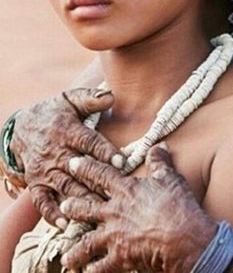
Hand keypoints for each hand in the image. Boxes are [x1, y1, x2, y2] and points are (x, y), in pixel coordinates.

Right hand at [10, 88, 122, 228]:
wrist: (22, 125)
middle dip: (98, 182)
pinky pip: (42, 201)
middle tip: (117, 194)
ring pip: (66, 187)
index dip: (106, 152)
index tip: (121, 162)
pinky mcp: (35, 182)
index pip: (90, 142)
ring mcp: (45, 169)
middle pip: (80, 170)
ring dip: (82, 200)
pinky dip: (51, 214)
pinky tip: (65, 224)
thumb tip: (112, 96)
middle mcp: (56, 152)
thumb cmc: (56, 112)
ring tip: (99, 211)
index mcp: (67, 130)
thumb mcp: (71, 99)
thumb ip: (91, 98)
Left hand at [60, 144, 216, 272]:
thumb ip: (159, 161)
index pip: (101, 175)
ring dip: (75, 249)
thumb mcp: (169, 177)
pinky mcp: (119, 258)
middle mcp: (114, 212)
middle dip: (73, 206)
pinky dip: (92, 271)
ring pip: (86, 242)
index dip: (86, 167)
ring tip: (66, 255)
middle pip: (86, 208)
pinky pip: (99, 268)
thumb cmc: (177, 204)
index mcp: (125, 190)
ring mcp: (113, 236)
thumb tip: (158, 145)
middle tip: (64, 204)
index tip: (72, 162)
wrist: (182, 236)